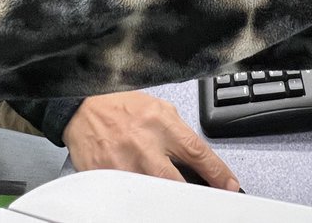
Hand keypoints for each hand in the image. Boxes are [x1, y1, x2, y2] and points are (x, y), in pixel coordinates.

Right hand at [62, 91, 238, 190]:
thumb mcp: (157, 108)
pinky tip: (144, 199)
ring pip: (153, 194)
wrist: (82, 107)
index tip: (228, 186)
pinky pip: (127, 197)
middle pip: (177, 181)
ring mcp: (123, 163)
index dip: (218, 173)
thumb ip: (177, 133)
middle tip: (207, 203)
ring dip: (166, 200)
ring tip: (176, 204)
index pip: (197, 152)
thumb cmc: (120, 106)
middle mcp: (144, 143)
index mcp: (161, 123)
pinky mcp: (105, 176)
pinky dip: (138, 200)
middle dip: (194, 195)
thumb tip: (198, 159)